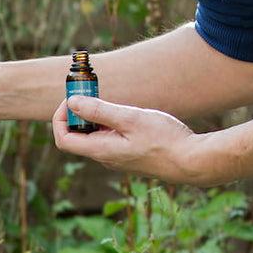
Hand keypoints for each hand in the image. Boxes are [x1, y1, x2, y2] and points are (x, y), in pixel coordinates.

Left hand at [52, 95, 209, 184]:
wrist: (192, 162)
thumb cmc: (164, 140)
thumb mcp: (130, 118)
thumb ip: (99, 110)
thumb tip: (72, 102)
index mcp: (99, 150)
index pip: (63, 138)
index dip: (60, 118)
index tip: (72, 98)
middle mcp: (104, 157)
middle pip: (77, 136)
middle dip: (78, 112)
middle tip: (90, 90)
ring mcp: (116, 157)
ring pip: (95, 136)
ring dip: (95, 116)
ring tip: (106, 97)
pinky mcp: (129, 155)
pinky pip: (110, 138)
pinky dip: (109, 122)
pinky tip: (125, 111)